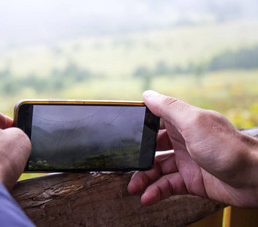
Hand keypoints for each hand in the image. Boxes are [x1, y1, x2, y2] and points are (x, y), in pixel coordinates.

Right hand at [128, 91, 257, 207]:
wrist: (254, 178)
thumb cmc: (227, 147)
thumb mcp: (193, 123)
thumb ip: (169, 108)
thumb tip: (147, 94)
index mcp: (183, 123)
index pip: (155, 122)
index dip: (140, 129)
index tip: (124, 137)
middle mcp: (183, 141)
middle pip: (153, 148)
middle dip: (139, 158)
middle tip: (126, 166)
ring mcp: (186, 162)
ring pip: (158, 169)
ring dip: (144, 178)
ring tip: (134, 187)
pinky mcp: (191, 181)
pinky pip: (168, 185)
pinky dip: (156, 191)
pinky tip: (147, 197)